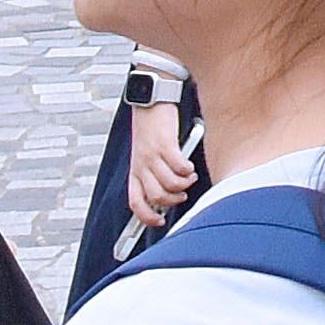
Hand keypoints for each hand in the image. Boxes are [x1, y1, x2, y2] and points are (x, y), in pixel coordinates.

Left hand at [118, 101, 202, 237]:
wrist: (150, 102)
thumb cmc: (150, 128)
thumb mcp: (145, 155)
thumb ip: (154, 173)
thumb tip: (169, 193)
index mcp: (134, 170)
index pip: (135, 202)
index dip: (146, 217)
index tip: (159, 221)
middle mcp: (141, 165)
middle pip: (157, 197)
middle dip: (173, 201)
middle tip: (182, 194)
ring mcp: (152, 155)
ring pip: (170, 184)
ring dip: (184, 185)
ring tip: (189, 177)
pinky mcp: (165, 144)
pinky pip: (179, 167)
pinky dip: (188, 170)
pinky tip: (189, 166)